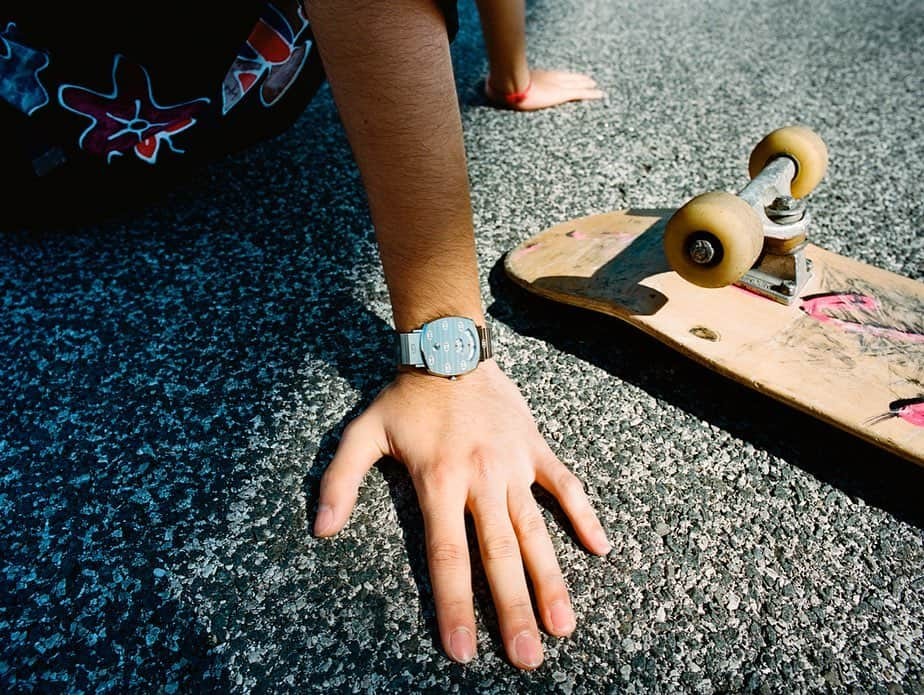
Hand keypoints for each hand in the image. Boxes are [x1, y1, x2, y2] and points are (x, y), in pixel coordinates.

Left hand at [313, 360, 610, 668]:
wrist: (449, 348)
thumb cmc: (405, 397)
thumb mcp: (361, 433)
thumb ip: (340, 481)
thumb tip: (322, 530)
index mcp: (439, 480)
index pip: (448, 556)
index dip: (454, 607)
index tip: (463, 652)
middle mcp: (480, 478)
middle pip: (499, 554)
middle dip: (512, 610)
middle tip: (527, 659)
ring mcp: (513, 464)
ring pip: (536, 529)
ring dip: (550, 579)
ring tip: (563, 626)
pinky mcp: (534, 448)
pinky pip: (565, 485)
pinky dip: (584, 514)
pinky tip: (602, 547)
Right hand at [484, 69, 604, 110]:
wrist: (510, 85)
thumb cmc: (504, 87)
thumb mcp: (502, 88)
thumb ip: (500, 89)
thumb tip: (489, 90)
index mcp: (537, 78)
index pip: (554, 76)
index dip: (562, 77)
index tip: (568, 77)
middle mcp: (549, 79)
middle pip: (568, 78)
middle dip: (578, 79)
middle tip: (587, 80)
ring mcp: (557, 85)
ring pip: (577, 84)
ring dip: (586, 85)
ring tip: (595, 86)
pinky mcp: (561, 94)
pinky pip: (581, 94)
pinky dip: (592, 94)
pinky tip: (600, 95)